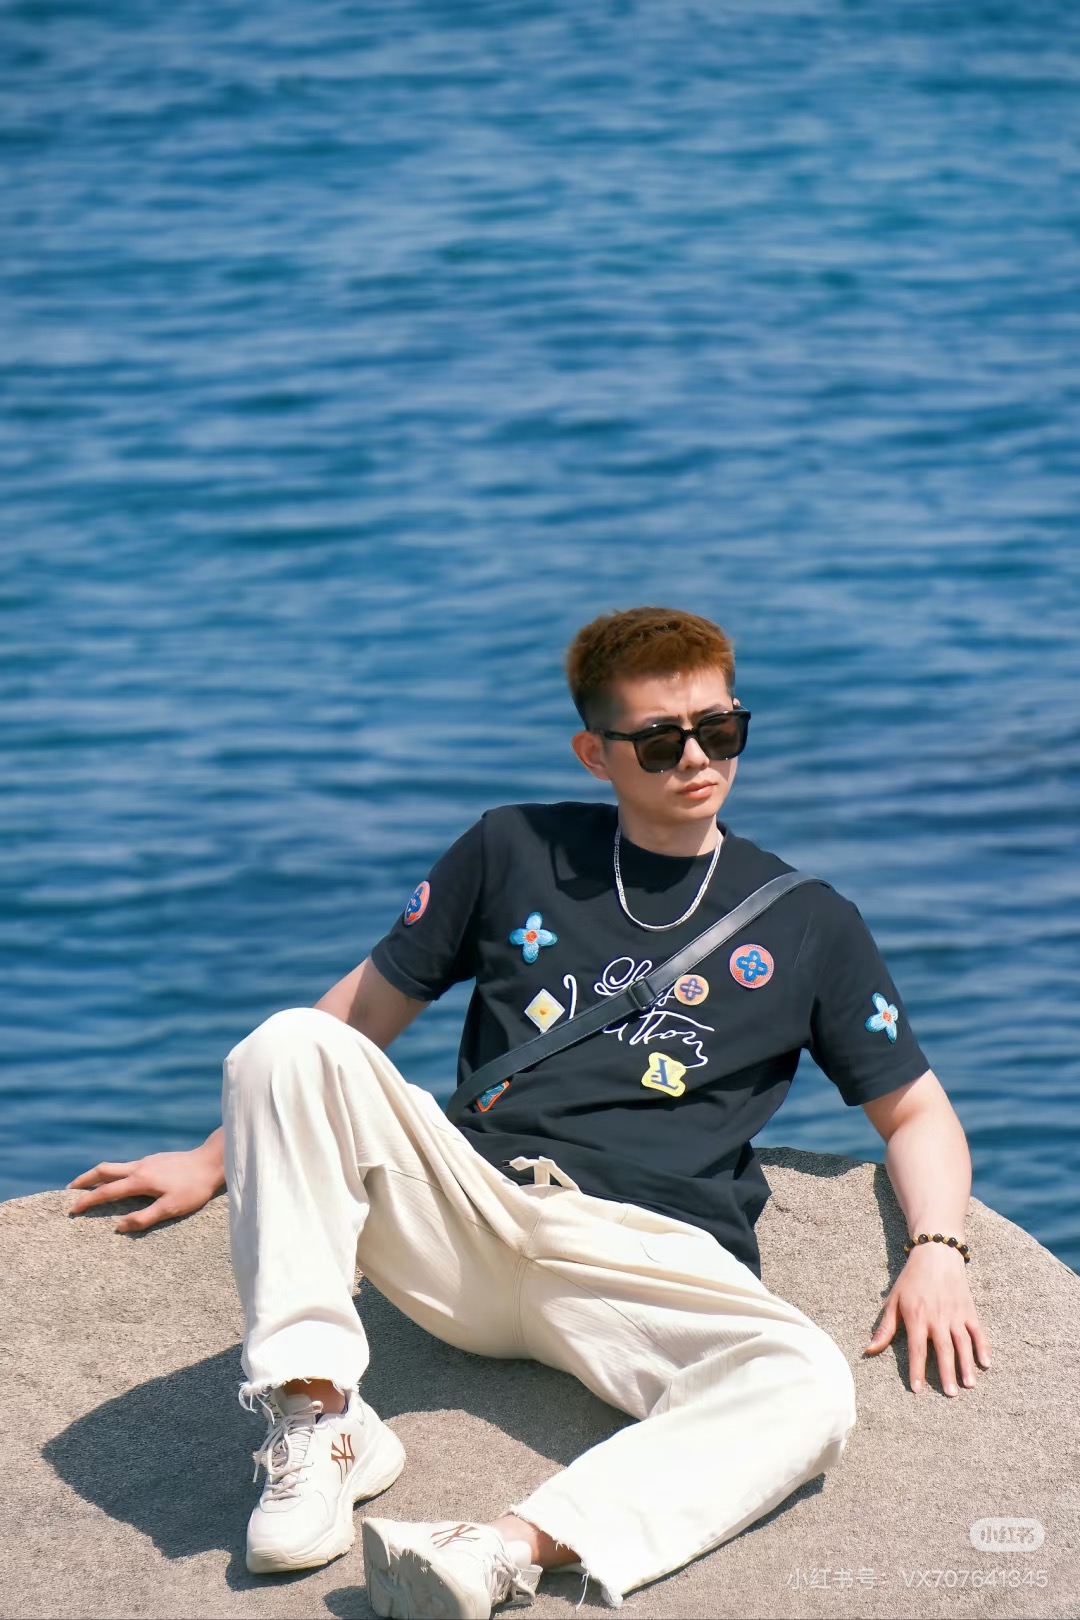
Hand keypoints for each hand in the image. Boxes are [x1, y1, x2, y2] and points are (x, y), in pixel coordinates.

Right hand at [68, 1146, 223, 1232]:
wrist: (212, 1161)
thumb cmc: (194, 1188)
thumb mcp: (171, 1208)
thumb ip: (144, 1218)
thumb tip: (118, 1226)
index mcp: (140, 1180)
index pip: (106, 1191)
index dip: (87, 1200)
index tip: (72, 1209)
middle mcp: (139, 1167)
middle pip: (103, 1170)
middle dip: (84, 1180)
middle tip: (69, 1190)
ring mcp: (147, 1161)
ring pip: (115, 1166)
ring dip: (98, 1175)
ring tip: (89, 1185)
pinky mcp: (155, 1159)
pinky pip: (128, 1165)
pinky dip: (115, 1173)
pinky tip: (120, 1181)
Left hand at [863, 1241, 991, 1394]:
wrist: (936, 1254)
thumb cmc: (911, 1279)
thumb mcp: (893, 1300)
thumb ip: (885, 1327)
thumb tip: (869, 1349)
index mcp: (916, 1316)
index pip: (916, 1349)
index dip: (916, 1370)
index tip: (917, 1391)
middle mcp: (937, 1318)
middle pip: (943, 1350)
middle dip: (946, 1373)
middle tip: (950, 1394)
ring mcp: (956, 1314)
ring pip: (963, 1343)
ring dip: (966, 1365)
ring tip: (969, 1385)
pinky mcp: (969, 1310)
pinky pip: (978, 1332)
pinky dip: (983, 1347)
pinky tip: (986, 1363)